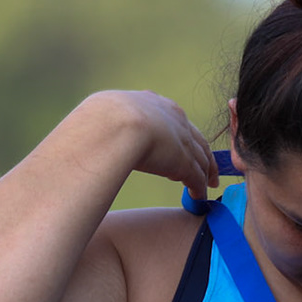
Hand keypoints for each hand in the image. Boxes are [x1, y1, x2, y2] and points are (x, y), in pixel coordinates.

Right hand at [90, 90, 219, 200]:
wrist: (113, 125)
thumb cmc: (98, 119)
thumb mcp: (105, 112)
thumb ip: (108, 121)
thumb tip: (93, 128)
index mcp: (154, 104)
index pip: (175, 120)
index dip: (181, 134)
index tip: (184, 144)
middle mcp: (174, 119)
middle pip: (196, 139)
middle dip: (203, 154)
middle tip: (208, 168)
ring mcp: (181, 140)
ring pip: (201, 159)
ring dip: (205, 173)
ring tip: (207, 185)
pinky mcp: (184, 162)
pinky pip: (196, 177)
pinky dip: (199, 189)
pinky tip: (199, 198)